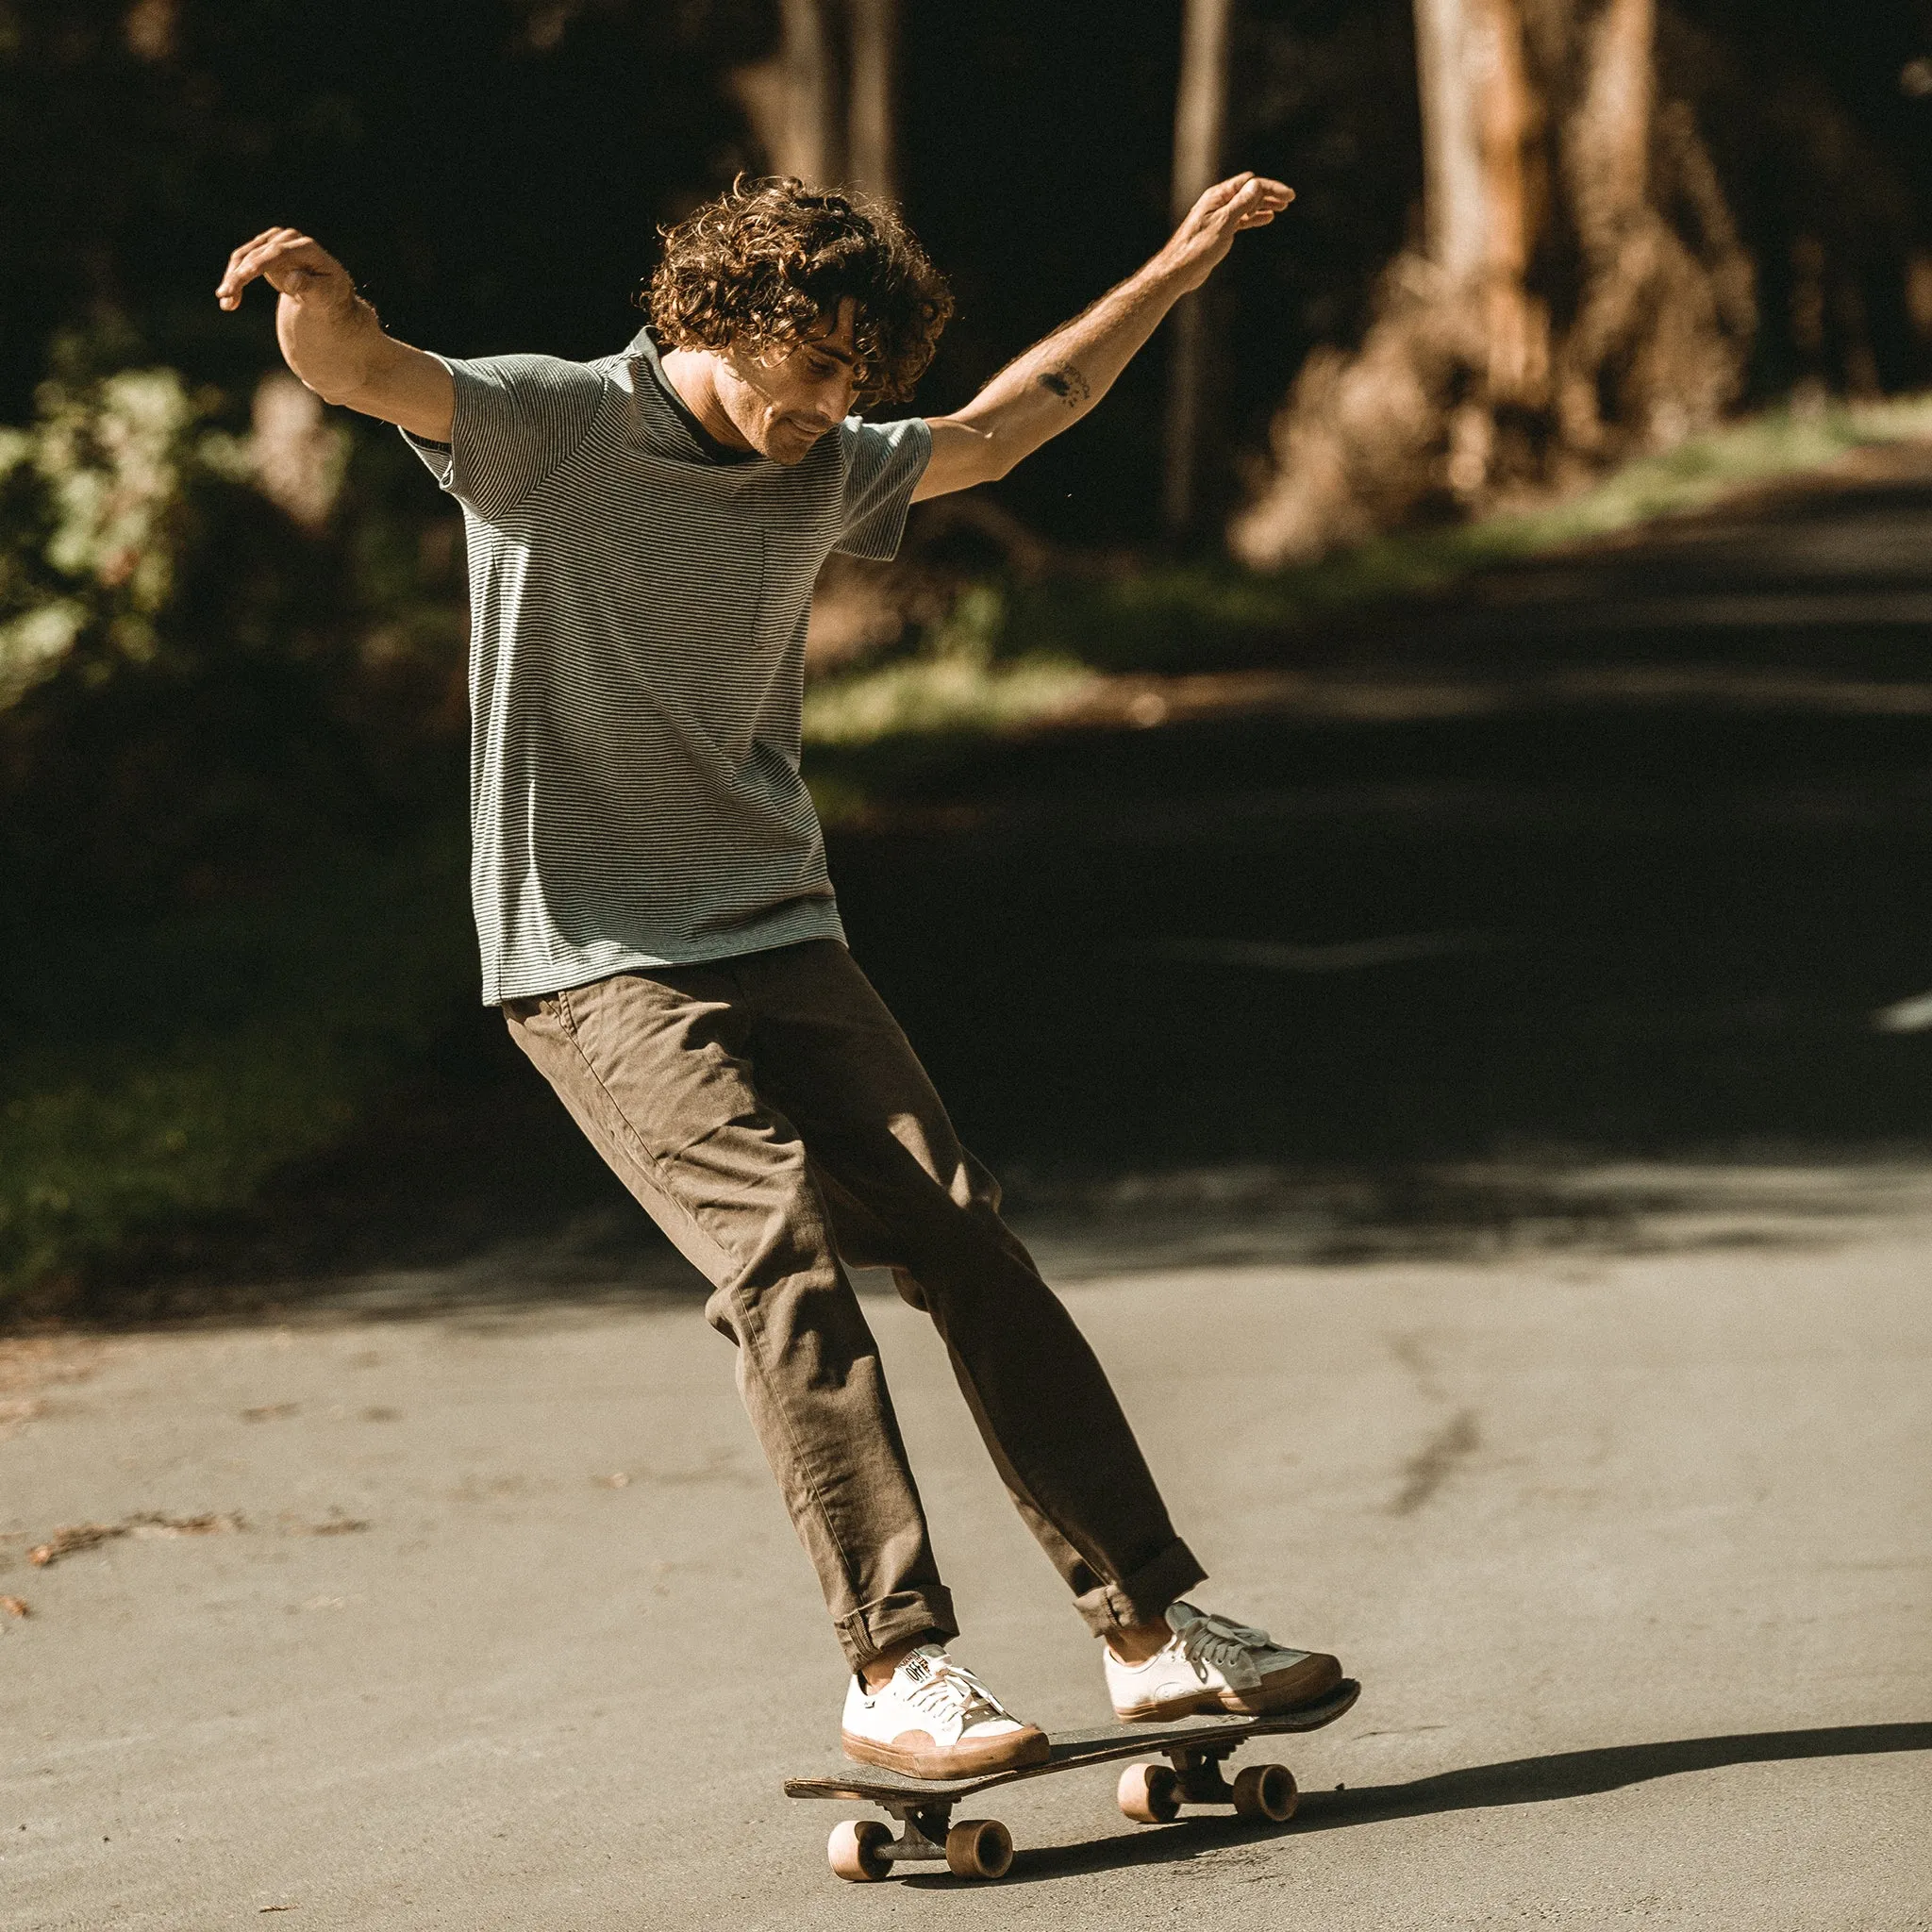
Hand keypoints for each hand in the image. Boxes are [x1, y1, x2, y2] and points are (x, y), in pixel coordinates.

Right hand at [215, 228, 355, 312]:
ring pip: (245, 256)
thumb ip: (311, 287)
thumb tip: (293, 278)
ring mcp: (274, 242)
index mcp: (307, 248)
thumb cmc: (330, 295)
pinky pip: (244, 262)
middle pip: (258, 254)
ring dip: (233, 279)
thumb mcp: (327, 295)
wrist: (327, 294)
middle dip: (240, 276)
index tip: (241, 277)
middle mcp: (288, 239)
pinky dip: (235, 279)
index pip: (278, 253)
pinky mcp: (264, 249)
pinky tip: (229, 301)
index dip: (259, 263)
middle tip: (225, 297)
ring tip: (226, 303)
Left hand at [1155, 173, 1294, 293]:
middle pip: (1249, 192)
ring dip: (1264, 205)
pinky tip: (1266, 219)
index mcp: (1218, 196)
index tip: (1288, 196)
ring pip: (1246, 206)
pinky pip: (1241, 219)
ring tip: (1282, 208)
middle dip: (1269, 194)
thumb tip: (1257, 185)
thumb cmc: (1197, 247)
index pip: (1249, 184)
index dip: (1270, 188)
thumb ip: (1241, 204)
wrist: (1179, 271)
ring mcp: (1219, 217)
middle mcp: (1218, 203)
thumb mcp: (1223, 223)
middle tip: (1289, 200)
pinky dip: (1254, 218)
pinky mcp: (1219, 231)